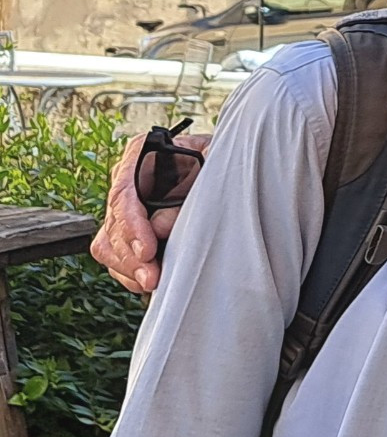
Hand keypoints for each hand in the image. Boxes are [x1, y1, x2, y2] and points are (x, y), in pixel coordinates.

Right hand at [91, 130, 204, 294]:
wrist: (227, 159)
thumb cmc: (220, 157)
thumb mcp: (214, 163)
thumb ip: (191, 190)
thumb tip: (160, 227)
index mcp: (141, 153)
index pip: (123, 192)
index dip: (131, 226)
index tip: (147, 251)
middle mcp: (126, 179)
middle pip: (113, 222)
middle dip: (130, 255)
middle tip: (152, 277)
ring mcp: (125, 205)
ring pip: (108, 242)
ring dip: (127, 267)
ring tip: (150, 283)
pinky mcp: (129, 227)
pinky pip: (115, 254)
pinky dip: (128, 271)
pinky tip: (145, 282)